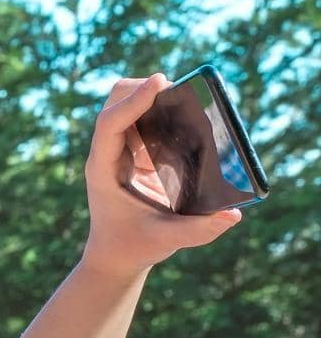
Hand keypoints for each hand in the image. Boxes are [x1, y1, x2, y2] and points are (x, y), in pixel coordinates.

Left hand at [81, 73, 241, 278]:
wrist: (115, 256)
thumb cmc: (133, 248)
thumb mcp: (165, 241)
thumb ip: (198, 230)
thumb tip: (233, 215)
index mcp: (103, 170)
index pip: (110, 125)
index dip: (134, 101)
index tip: (161, 81)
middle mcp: (107, 155)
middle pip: (114, 103)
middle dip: (142, 89)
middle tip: (179, 90)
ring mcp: (119, 152)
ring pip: (127, 106)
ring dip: (154, 97)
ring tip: (187, 101)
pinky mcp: (134, 153)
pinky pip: (144, 119)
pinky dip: (164, 112)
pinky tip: (188, 120)